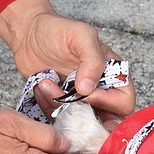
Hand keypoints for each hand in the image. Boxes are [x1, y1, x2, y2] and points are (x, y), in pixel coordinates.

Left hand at [0, 0, 134, 118]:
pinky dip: (49, 108)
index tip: (84, 91)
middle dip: (84, 113)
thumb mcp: (81, 36)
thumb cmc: (57, 30)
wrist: (28, 33)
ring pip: (81, 124)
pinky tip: (42, 88)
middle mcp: (100, 90)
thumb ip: (92, 60)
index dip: (107, 102)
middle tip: (65, 98)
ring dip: (62, 108)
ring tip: (48, 85)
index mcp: (113, 74)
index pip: (124, 102)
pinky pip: (61, 120)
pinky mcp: (62, 106)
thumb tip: (89, 88)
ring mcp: (80, 101)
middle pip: (106, 120)